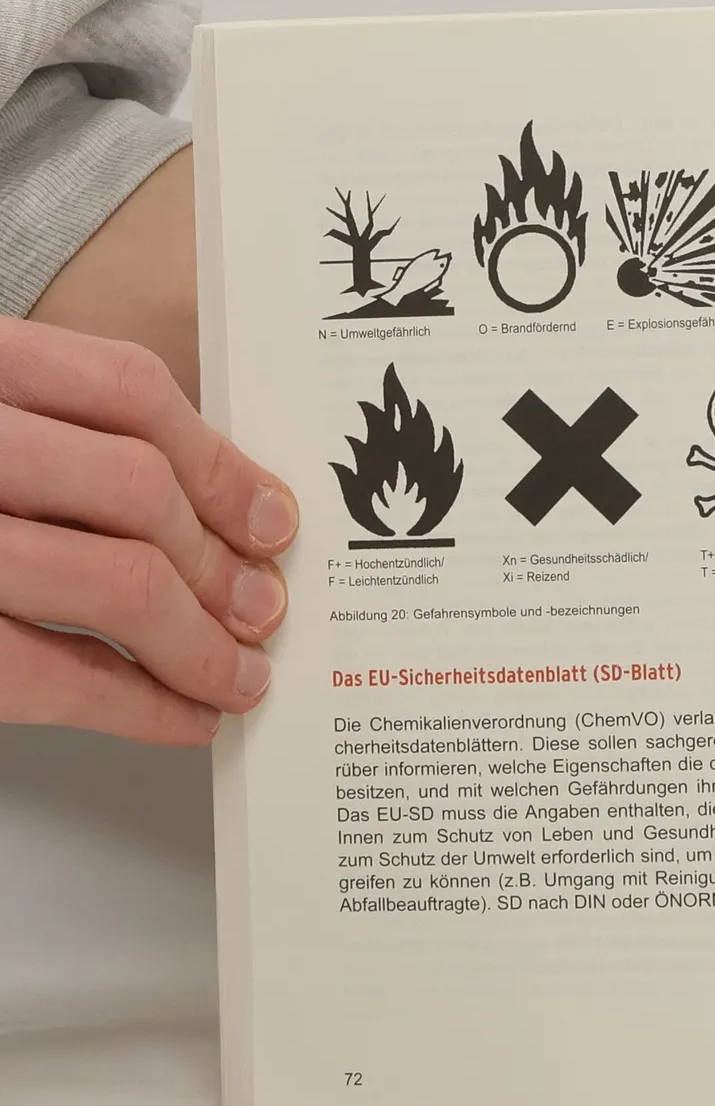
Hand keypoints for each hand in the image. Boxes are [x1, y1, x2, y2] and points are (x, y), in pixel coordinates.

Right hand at [0, 316, 297, 744]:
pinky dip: (138, 704)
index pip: (126, 388)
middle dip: (220, 562)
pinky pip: (51, 673)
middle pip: (136, 488)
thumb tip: (213, 508)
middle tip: (263, 609)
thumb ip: (57, 433)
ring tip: (235, 674)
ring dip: (198, 641)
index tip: (272, 520)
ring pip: (114, 579)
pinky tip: (179, 717)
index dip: (219, 463)